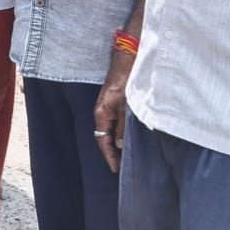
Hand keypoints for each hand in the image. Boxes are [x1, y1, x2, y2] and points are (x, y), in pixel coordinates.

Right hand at [94, 48, 134, 172]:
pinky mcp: (115, 104)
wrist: (127, 61)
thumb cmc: (126, 81)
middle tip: (121, 165)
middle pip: (105, 137)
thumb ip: (123, 127)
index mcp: (101, 113)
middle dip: (112, 152)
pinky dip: (120, 133)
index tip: (115, 168)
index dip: (109, 155)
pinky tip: (128, 137)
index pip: (102, 140)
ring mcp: (108, 108)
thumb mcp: (126, 107)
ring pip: (111, 130)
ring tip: (126, 155)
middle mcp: (102, 112)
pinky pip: (115, 123)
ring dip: (117, 143)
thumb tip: (121, 145)